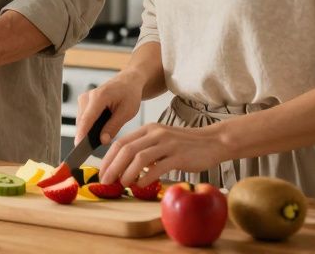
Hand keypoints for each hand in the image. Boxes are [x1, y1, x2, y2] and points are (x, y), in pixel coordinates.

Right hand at [75, 72, 145, 146]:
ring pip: (82, 121)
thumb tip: (102, 140)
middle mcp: (88, 97)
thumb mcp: (127, 112)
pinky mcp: (84, 102)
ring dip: (88, 131)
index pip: (87, 118)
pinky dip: (89, 127)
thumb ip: (114, 126)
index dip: (82, 133)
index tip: (78, 146)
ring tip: (98, 140)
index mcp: (99, 96)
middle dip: (86, 136)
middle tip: (92, 150)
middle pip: (82, 121)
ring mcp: (84, 99)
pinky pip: (83, 118)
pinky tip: (98, 132)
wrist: (128, 82)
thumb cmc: (129, 94)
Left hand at [99, 122, 232, 187]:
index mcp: (148, 129)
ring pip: (139, 157)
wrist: (212, 142)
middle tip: (106, 181)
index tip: (101, 172)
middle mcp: (155, 134)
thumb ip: (144, 149)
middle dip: (112, 167)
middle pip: (126, 149)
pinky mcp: (179, 156)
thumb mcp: (161, 141)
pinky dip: (146, 176)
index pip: (121, 142)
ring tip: (122, 184)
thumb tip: (123, 167)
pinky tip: (140, 184)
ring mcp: (167, 144)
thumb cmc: (184, 145)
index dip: (108, 158)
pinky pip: (158, 166)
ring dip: (127, 172)